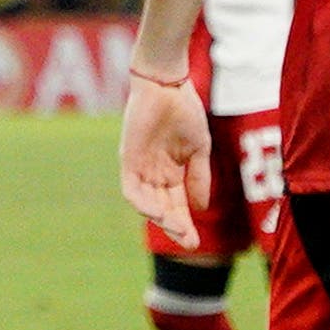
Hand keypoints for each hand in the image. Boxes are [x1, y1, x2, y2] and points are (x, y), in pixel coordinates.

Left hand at [118, 71, 210, 248]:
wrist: (168, 86)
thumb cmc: (184, 111)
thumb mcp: (199, 150)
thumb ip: (199, 178)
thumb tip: (201, 208)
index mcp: (171, 173)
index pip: (177, 206)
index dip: (185, 224)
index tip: (195, 243)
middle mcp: (154, 174)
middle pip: (163, 209)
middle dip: (175, 228)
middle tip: (189, 244)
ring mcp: (140, 168)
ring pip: (146, 203)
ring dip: (161, 219)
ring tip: (176, 229)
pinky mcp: (128, 160)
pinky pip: (132, 189)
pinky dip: (143, 203)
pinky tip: (157, 213)